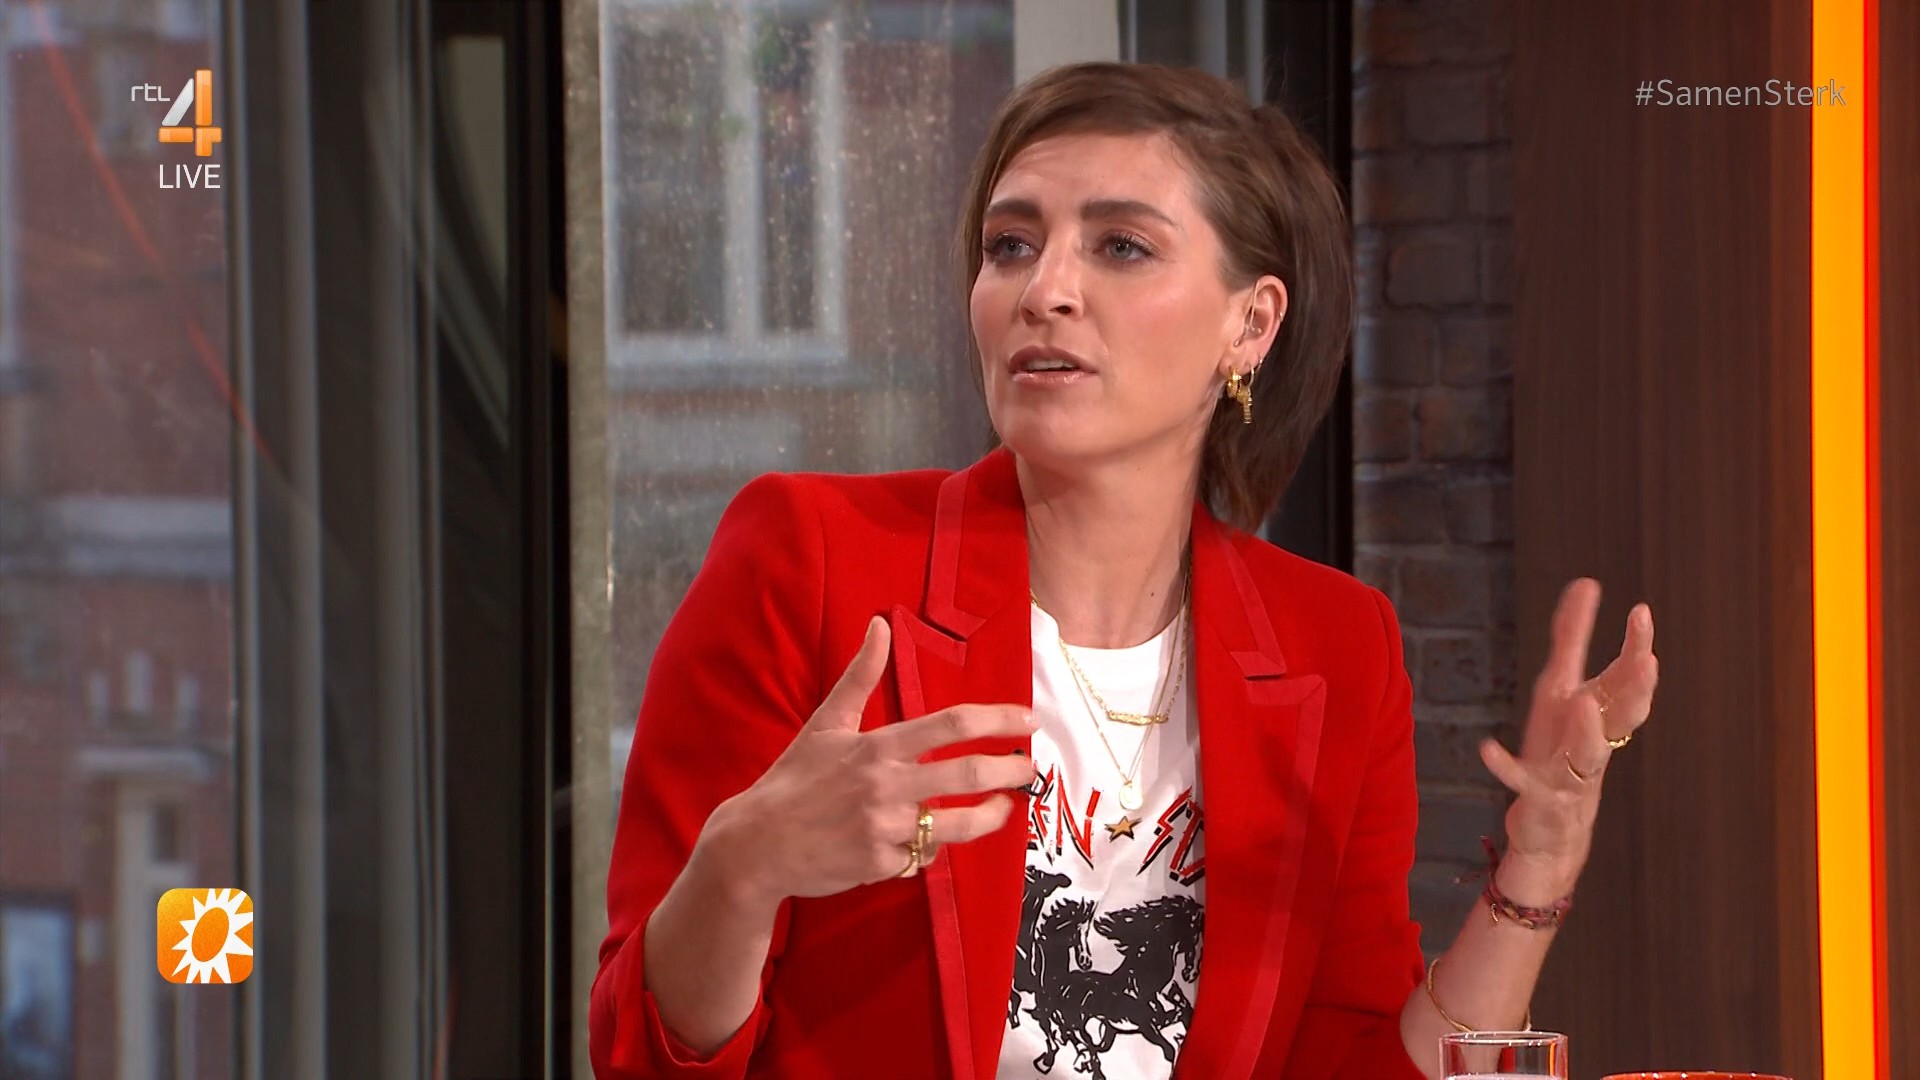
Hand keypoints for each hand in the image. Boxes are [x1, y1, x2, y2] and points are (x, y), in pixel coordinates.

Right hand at [701, 616, 1037, 909]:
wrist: (757, 844)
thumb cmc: (794, 780)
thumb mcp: (826, 723)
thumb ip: (860, 676)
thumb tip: (880, 624)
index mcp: (876, 746)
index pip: (951, 726)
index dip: (997, 719)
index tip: (1026, 719)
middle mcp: (885, 785)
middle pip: (967, 775)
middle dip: (1009, 770)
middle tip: (1029, 767)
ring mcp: (884, 828)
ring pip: (957, 824)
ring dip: (991, 817)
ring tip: (1006, 808)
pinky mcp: (881, 864)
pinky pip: (923, 854)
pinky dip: (930, 847)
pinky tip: (930, 838)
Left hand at [1479, 578, 1657, 900]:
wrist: (1550, 830)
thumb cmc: (1559, 748)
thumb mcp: (1560, 688)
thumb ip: (1572, 638)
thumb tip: (1586, 582)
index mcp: (1600, 716)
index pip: (1628, 681)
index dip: (1637, 648)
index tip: (1641, 610)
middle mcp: (1594, 745)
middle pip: (1624, 717)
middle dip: (1636, 689)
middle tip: (1647, 659)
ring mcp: (1571, 775)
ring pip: (1588, 756)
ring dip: (1587, 731)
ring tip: (1581, 702)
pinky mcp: (1539, 800)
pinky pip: (1524, 784)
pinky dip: (1506, 767)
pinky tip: (1487, 747)